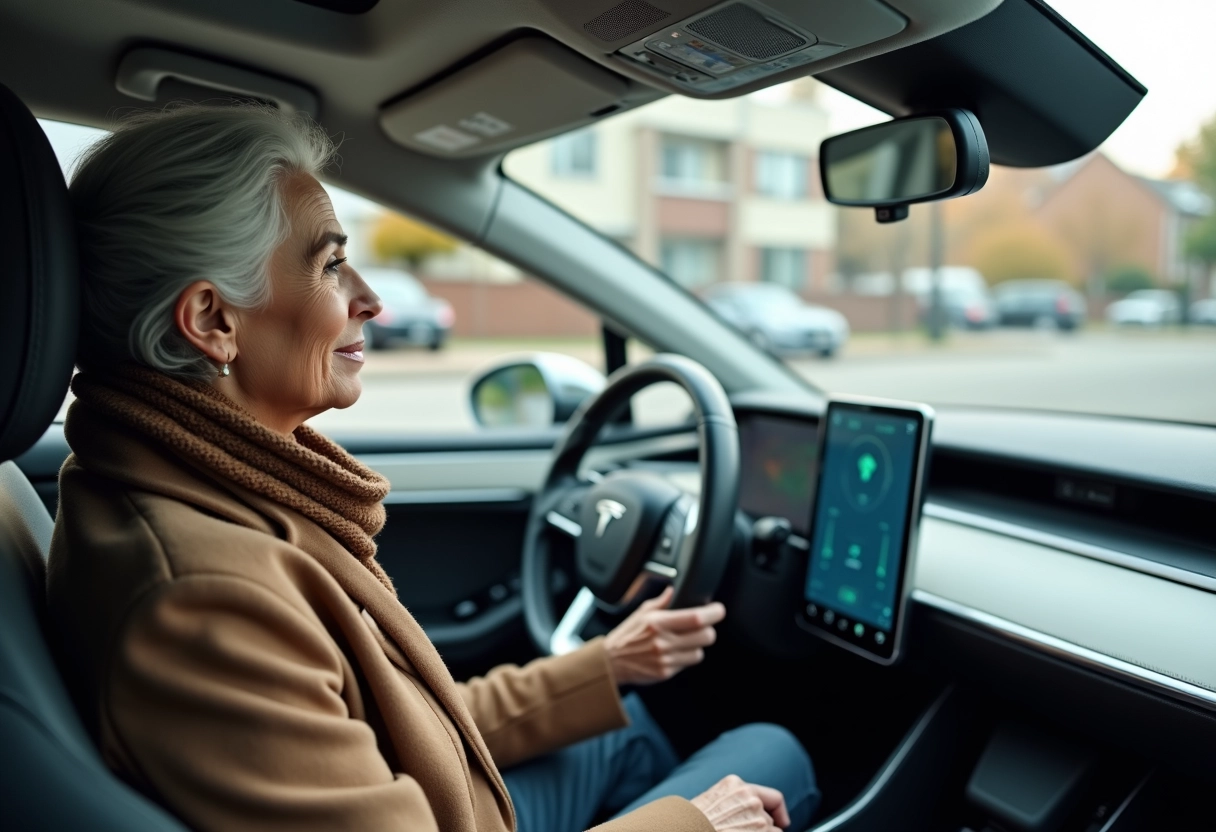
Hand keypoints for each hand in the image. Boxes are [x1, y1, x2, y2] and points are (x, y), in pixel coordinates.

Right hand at [603, 586, 724, 685]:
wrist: (610, 662)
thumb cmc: (626, 635)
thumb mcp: (640, 613)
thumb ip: (660, 602)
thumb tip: (673, 590)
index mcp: (658, 622)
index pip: (696, 618)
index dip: (713, 613)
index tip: (718, 610)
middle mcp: (663, 641)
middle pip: (706, 636)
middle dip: (708, 630)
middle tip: (702, 627)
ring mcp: (666, 659)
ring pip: (700, 652)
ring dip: (696, 646)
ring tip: (684, 641)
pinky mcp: (666, 672)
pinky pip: (687, 664)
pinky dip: (684, 657)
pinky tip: (673, 652)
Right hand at [691, 775, 789, 830]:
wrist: (684, 831)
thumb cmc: (692, 822)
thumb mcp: (711, 802)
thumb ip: (734, 802)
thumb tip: (757, 815)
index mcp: (736, 785)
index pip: (771, 797)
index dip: (779, 812)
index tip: (782, 823)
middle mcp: (750, 798)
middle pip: (768, 819)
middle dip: (760, 830)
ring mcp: (758, 818)